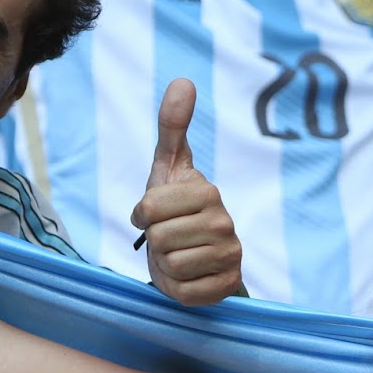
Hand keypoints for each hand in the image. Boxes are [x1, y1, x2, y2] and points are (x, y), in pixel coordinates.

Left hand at [130, 78, 244, 305]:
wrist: (196, 256)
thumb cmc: (176, 209)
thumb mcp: (168, 168)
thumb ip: (172, 127)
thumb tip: (183, 80)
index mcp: (208, 192)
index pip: (149, 209)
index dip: (142, 215)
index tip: (153, 215)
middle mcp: (226, 222)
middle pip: (157, 238)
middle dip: (154, 242)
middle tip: (168, 238)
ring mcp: (230, 255)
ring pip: (170, 264)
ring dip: (165, 265)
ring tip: (178, 255)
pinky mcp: (226, 286)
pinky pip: (184, 292)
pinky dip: (177, 288)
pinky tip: (188, 276)